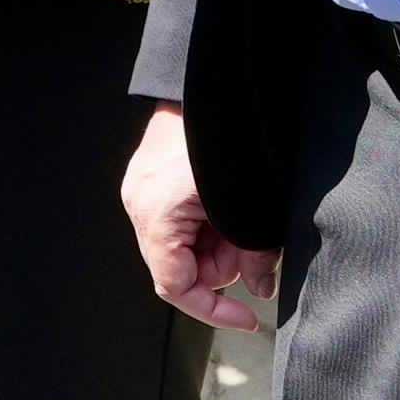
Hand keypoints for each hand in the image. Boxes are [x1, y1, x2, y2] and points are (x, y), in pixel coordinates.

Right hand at [122, 104, 279, 332]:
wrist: (211, 81)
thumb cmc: (226, 138)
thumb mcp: (251, 205)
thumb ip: (256, 254)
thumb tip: (260, 288)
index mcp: (155, 215)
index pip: (174, 286)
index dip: (213, 310)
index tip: (248, 317)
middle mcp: (139, 205)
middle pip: (181, 266)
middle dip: (222, 265)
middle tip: (255, 248)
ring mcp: (142, 191)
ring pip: (184, 244)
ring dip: (218, 243)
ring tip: (244, 216)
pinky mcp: (152, 179)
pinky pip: (181, 220)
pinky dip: (208, 223)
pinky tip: (226, 204)